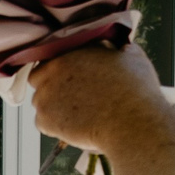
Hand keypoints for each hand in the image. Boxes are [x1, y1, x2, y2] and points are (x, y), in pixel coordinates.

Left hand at [28, 42, 174, 159]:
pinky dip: (55, 126)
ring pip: (41, 102)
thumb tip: (120, 48)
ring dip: (53, 106)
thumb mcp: (132, 57)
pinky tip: (76, 124)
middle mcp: (51, 73)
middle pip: (39, 79)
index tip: (70, 76)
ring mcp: (45, 99)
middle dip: (51, 86)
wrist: (131, 123)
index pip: (51, 58)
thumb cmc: (135, 90)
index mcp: (70, 54)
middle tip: (71, 95)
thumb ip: (118, 49)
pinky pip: (43, 124)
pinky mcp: (45, 122)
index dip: (60, 68)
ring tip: (77, 112)